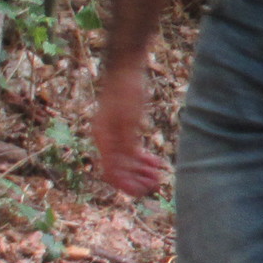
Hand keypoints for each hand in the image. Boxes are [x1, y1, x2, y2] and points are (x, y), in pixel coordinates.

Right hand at [94, 65, 169, 197]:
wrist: (126, 70)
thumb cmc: (126, 92)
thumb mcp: (129, 118)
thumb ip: (126, 141)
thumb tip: (126, 163)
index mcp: (104, 139)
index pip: (111, 172)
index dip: (126, 184)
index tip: (143, 192)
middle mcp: (106, 140)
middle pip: (119, 169)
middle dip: (136, 179)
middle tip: (156, 185)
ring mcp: (114, 135)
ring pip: (126, 162)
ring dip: (141, 171)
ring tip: (158, 177)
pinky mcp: (124, 129)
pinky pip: (131, 150)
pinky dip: (143, 159)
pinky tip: (156, 163)